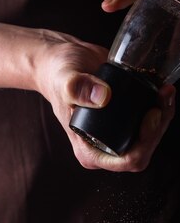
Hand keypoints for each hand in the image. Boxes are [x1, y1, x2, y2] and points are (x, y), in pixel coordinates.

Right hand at [36, 31, 175, 171]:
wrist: (61, 62)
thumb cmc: (57, 75)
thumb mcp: (64, 81)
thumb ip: (77, 88)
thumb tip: (103, 97)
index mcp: (89, 151)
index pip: (126, 161)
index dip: (145, 143)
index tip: (150, 114)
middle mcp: (104, 147)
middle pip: (143, 151)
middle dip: (159, 128)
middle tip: (161, 98)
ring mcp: (115, 135)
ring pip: (150, 138)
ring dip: (164, 116)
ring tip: (164, 91)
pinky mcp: (124, 120)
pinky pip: (149, 124)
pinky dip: (161, 108)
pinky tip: (162, 90)